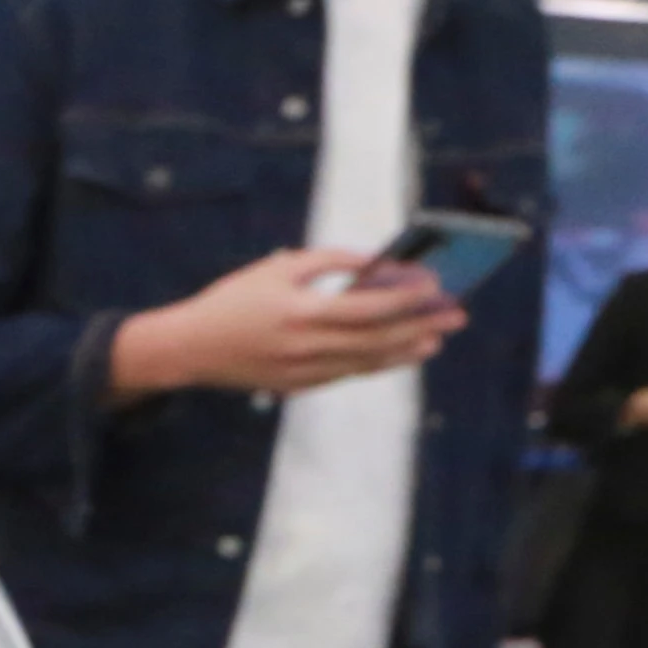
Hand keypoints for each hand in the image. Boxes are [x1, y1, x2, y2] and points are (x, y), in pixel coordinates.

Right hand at [111, 248, 464, 403]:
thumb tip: (374, 263)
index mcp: (302, 312)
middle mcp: (308, 347)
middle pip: (378, 338)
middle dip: (422, 325)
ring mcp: (304, 371)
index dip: (406, 298)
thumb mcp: (277, 267)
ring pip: (368, 362)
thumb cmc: (233, 300)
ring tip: (436, 340)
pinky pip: (348, 373)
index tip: (434, 285)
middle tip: (456, 315)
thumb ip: (327, 262)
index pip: (369, 307)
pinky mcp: (299, 386)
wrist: (190, 348)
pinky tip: (397, 353)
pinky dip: (376, 363)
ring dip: (407, 351)